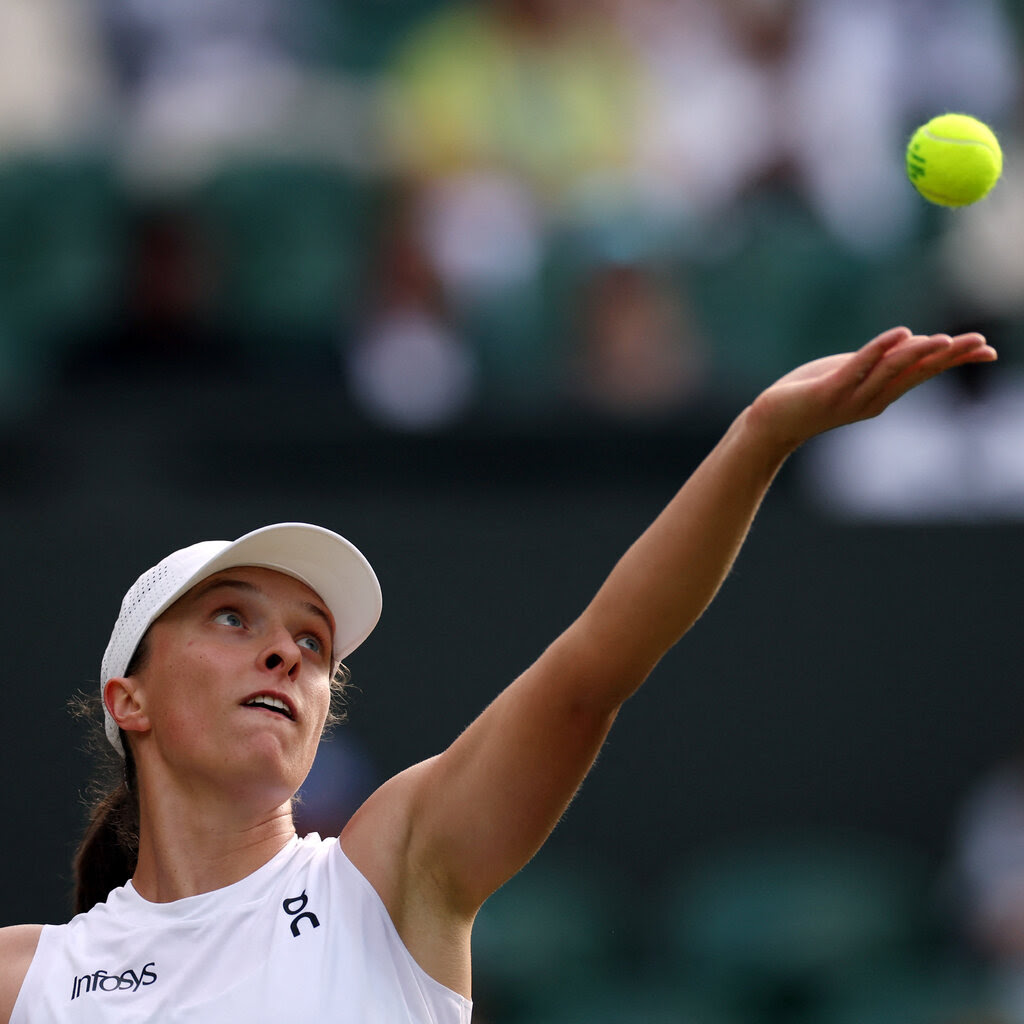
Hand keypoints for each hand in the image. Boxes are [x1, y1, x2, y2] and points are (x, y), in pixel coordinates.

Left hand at [747, 326, 996, 452]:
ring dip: (919, 355)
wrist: (772, 421)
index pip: (925, 373)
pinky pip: (858, 367)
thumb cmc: (811, 394)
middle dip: (950, 358)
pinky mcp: (829, 391)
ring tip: (946, 340)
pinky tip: (900, 334)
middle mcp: (874, 399)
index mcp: (882, 394)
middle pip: (917, 374)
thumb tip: (913, 343)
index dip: (955, 361)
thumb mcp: (852, 374)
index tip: (988, 351)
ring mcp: (852, 396)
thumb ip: (880, 363)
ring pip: (892, 372)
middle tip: (982, 343)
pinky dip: (878, 350)